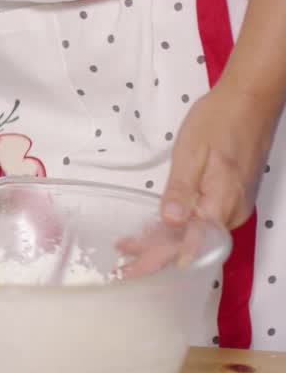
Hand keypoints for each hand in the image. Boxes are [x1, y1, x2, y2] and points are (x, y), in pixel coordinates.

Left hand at [117, 83, 276, 277]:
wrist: (249, 100)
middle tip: (123, 264)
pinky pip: (203, 221)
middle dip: (156, 255)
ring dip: (164, 241)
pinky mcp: (230, 197)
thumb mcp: (190, 154)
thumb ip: (180, 191)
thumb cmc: (217, 122)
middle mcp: (231, 212)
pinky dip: (178, 228)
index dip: (158, 260)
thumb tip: (170, 222)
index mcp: (221, 203)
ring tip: (131, 247)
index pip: (188, 245)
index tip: (133, 272)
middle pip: (191, 244)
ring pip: (196, 234)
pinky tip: (157, 228)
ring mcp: (233, 205)